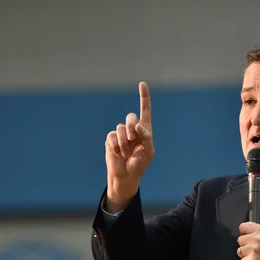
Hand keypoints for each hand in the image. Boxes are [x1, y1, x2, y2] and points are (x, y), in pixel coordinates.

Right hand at [105, 82, 153, 211]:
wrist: (126, 175)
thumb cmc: (139, 164)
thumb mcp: (148, 151)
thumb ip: (146, 137)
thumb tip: (138, 125)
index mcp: (144, 130)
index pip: (145, 110)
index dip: (144, 97)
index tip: (142, 84)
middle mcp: (132, 129)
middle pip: (131, 117)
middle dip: (132, 128)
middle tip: (133, 140)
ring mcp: (121, 133)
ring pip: (121, 128)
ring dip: (124, 142)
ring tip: (126, 153)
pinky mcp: (111, 139)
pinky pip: (112, 136)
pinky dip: (116, 146)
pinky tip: (118, 154)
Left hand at [237, 205, 259, 259]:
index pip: (243, 226)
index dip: (246, 232)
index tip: (251, 237)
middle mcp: (256, 240)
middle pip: (240, 239)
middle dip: (246, 244)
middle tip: (256, 248)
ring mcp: (253, 251)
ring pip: (240, 250)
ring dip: (246, 254)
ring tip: (257, 255)